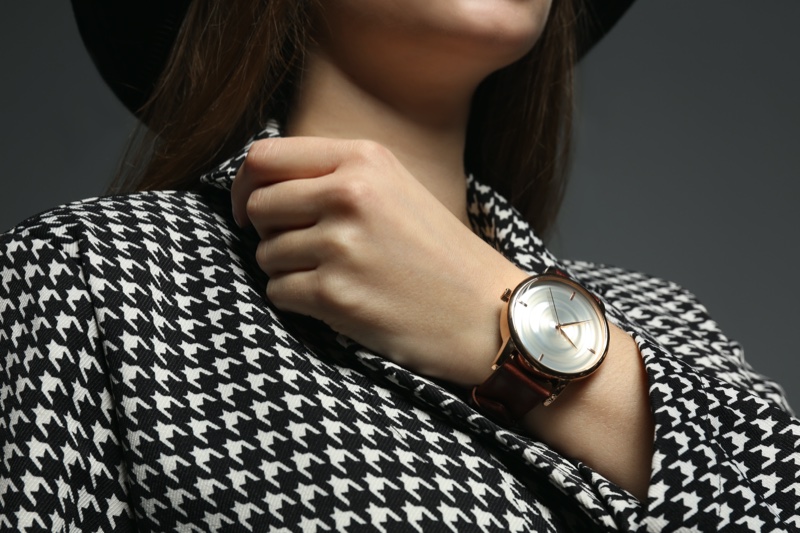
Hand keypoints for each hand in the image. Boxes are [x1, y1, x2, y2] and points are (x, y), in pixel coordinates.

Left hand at [231, 137, 527, 384]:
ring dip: (287, 269)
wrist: (483, 312)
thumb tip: (260, 183)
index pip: (265, 157)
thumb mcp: (395, 188)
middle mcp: (349, 194)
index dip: (247, 185)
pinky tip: (335, 300)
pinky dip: (297, 300)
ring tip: (333, 275)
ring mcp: (341, 245)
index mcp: (363, 159)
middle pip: (260, 205)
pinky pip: (277, 291)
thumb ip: (334, 175)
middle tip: (304, 249)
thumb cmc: (438, 252)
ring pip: (265, 253)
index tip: (252, 209)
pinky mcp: (335, 294)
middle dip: (269, 231)